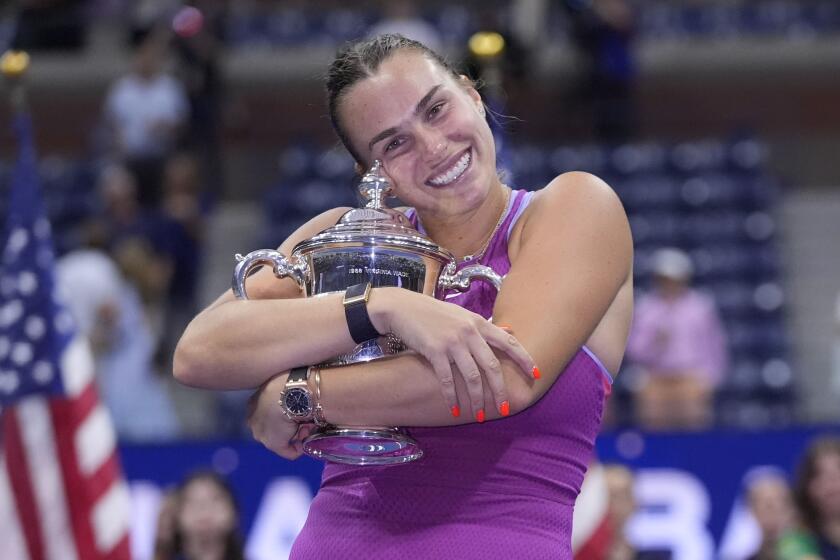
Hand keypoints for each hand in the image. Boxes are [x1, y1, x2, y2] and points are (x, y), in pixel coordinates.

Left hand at [247, 374, 315, 458]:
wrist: (289, 393)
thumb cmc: (287, 382)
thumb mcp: (280, 383)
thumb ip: (280, 393)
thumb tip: (293, 400)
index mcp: (253, 404)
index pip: (265, 414)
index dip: (280, 414)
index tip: (295, 410)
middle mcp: (253, 420)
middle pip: (273, 427)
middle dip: (287, 426)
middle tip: (302, 419)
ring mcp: (262, 434)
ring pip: (281, 437)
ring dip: (295, 433)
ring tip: (307, 424)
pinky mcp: (274, 444)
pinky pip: (289, 452)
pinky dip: (298, 449)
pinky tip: (305, 441)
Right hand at [370, 287, 535, 420]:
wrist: (403, 307)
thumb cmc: (432, 313)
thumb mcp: (462, 315)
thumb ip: (484, 326)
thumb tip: (509, 331)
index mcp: (479, 323)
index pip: (509, 342)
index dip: (524, 359)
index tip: (536, 375)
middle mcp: (469, 332)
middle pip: (492, 366)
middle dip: (500, 391)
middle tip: (504, 408)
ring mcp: (452, 342)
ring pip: (472, 377)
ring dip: (477, 400)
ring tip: (479, 415)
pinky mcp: (435, 351)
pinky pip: (448, 380)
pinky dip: (452, 397)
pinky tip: (454, 410)